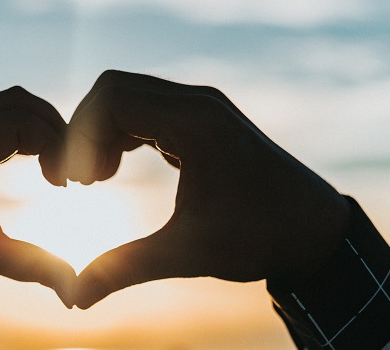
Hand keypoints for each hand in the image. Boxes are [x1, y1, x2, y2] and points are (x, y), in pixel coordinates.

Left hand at [0, 87, 75, 348]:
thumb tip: (75, 292)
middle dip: (53, 127)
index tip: (64, 184)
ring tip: (55, 166)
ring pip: (6, 103)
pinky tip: (34, 164)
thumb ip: (34, 268)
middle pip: (17, 101)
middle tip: (68, 168)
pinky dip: (23, 131)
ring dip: (39, 126)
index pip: (21, 121)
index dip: (55, 144)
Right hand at [64, 70, 350, 308]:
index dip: (81, 136)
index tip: (78, 183)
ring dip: (102, 133)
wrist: (314, 230)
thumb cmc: (259, 237)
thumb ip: (126, 268)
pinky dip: (121, 133)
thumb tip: (76, 298)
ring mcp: (201, 108)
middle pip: (114, 90)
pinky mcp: (202, 120)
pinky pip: (146, 110)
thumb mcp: (188, 253)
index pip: (112, 99)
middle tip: (82, 181)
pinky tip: (116, 169)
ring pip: (128, 97)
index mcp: (195, 123)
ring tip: (97, 179)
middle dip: (86, 132)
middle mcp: (197, 103)